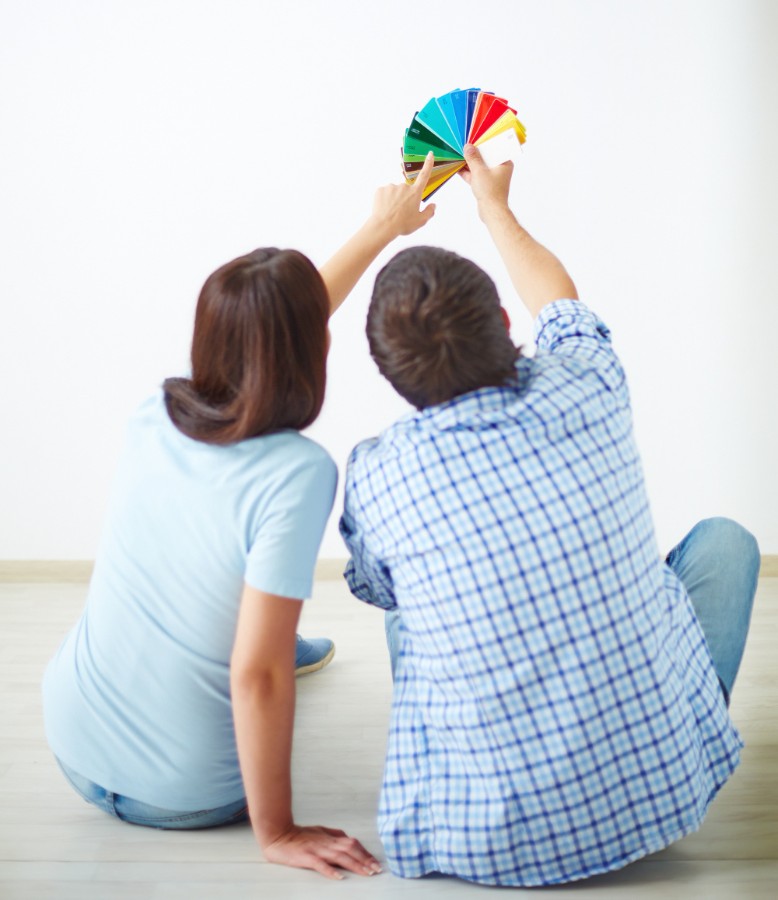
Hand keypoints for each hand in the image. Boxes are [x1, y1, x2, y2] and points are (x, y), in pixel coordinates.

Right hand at [262, 824, 382, 879]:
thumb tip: (349, 838)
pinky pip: (320, 864)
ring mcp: (317, 849)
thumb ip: (335, 835)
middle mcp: (327, 842)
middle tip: (377, 869)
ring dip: (355, 865)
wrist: (279, 835)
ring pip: (340, 857)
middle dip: (365, 860)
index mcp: (331, 838)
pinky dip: (330, 870)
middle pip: (350, 849)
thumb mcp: (320, 831)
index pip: (353, 844)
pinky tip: (339, 877)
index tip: (376, 862)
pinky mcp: (306, 857)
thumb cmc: (300, 835)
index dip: (366, 853)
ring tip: (366, 873)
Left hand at [369, 151, 435, 239]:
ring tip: (391, 212)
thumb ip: (429, 212)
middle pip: (405, 191)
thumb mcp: (420, 221)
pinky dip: (384, 200)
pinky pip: (384, 194)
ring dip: (393, 200)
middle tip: (400, 213)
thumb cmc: (402, 225)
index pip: (424, 175)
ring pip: (394, 192)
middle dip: (404, 199)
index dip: (428, 164)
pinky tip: (384, 209)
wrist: (383, 226)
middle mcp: (404, 186)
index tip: (430, 154)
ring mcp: (391, 186)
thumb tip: (433, 205)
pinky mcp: (380, 189)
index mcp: (415, 193)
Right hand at [459, 143, 512, 218]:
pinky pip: (476, 175)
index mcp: (504, 163)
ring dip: (470, 163)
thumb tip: (468, 147)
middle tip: (464, 146)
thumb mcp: (479, 171)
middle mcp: (500, 169)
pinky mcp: (486, 185)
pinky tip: (458, 168)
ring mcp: (493, 178)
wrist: (491, 211)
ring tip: (459, 155)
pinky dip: (469, 172)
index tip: (474, 140)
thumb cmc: (490, 192)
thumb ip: (473, 158)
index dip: (483, 144)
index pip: (494, 148)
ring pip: (480, 166)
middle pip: (485, 157)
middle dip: (474, 153)